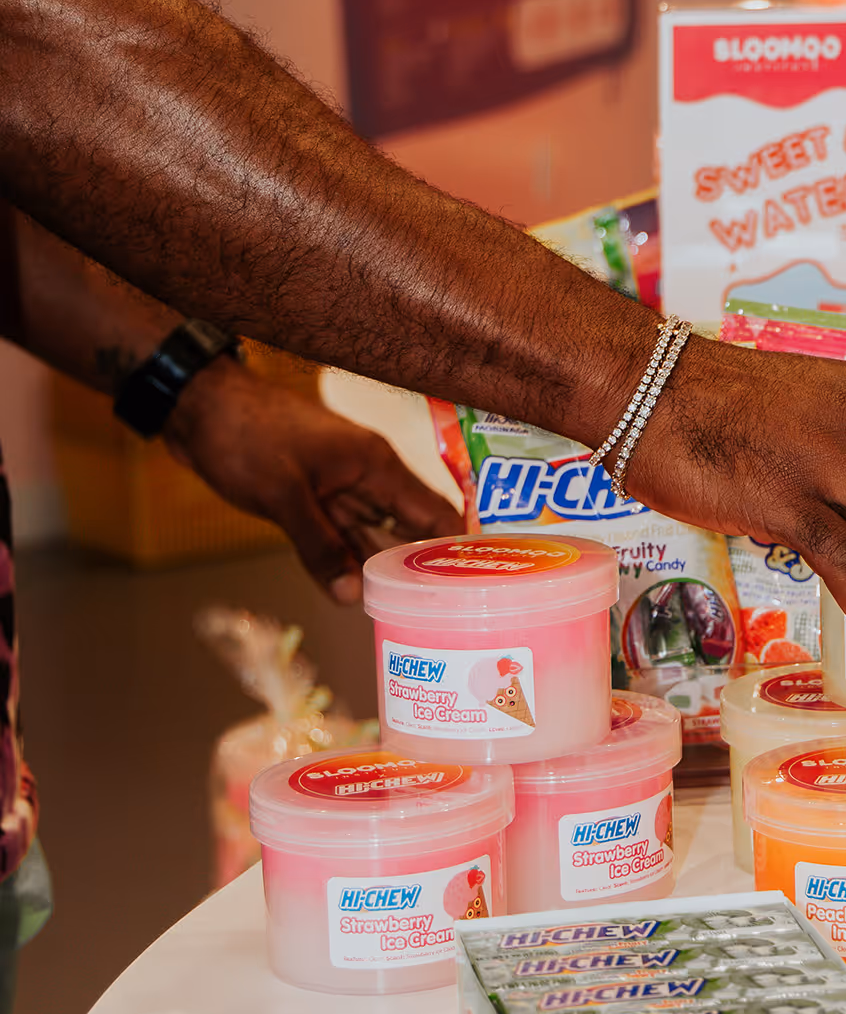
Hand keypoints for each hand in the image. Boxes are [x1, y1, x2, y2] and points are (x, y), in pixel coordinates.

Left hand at [165, 358, 461, 599]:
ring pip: (374, 534)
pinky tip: (360, 590)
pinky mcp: (314, 498)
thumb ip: (319, 546)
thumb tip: (353, 595)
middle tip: (450, 607)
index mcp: (374, 464)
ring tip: (412, 608)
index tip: (479, 582)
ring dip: (385, 567)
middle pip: (410, 526)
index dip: (458, 545)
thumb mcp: (283, 494)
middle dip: (428, 563)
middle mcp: (367, 476)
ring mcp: (340, 487)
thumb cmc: (244, 435)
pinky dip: (350, 559)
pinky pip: (342, 534)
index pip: (434, 511)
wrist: (197, 405)